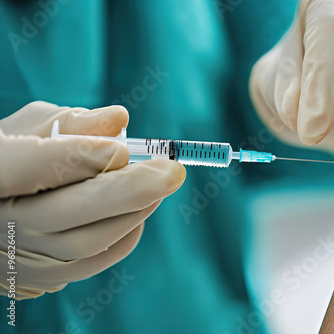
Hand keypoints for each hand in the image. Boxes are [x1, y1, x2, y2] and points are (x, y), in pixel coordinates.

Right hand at [0, 101, 185, 298]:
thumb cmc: (19, 154)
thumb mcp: (33, 127)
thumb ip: (72, 123)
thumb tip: (120, 120)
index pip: (29, 167)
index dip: (77, 158)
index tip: (122, 148)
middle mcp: (0, 221)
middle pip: (66, 213)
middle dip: (129, 190)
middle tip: (173, 171)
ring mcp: (18, 255)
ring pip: (85, 243)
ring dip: (134, 210)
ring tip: (162, 182)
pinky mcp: (40, 276)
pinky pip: (92, 261)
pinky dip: (125, 233)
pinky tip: (140, 208)